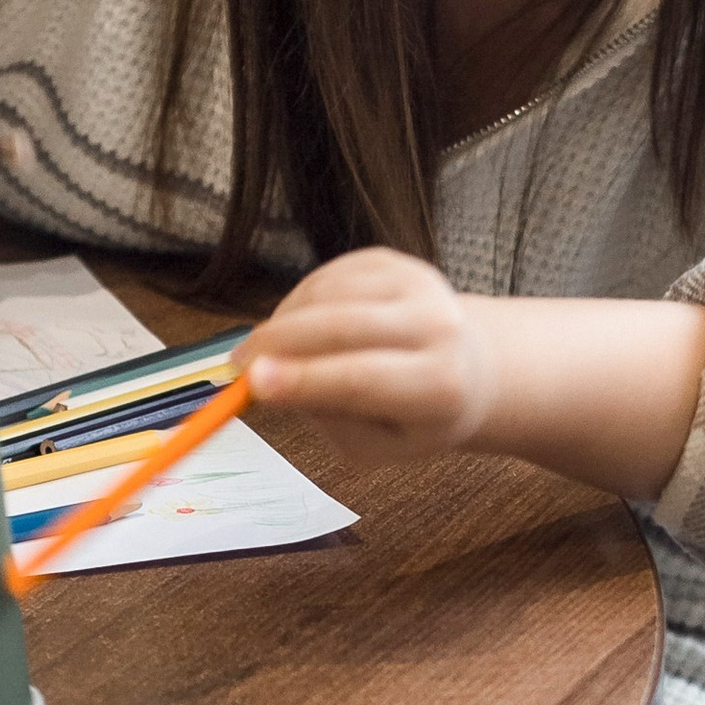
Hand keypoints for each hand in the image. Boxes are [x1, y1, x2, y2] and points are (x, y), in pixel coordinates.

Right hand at [242, 249, 497, 464]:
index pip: (362, 379)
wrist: (468, 368)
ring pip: (326, 295)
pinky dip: (299, 302)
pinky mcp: (394, 261)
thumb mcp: (375, 443)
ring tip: (272, 353)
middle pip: (340, 326)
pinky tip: (301, 327)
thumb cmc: (414, 417)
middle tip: (236, 366)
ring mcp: (417, 284)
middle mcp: (438, 326)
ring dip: (284, 323)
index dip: (302, 379)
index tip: (251, 384)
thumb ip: (326, 416)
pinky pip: (327, 276)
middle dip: (276, 343)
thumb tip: (267, 383)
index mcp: (439, 386)